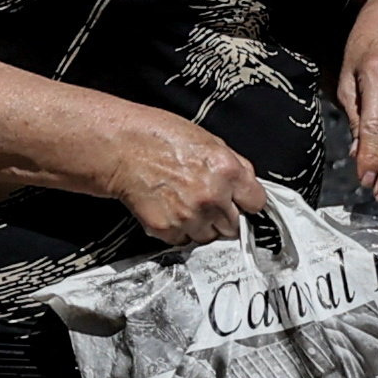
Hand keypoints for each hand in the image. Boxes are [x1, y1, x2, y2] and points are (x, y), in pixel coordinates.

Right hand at [105, 112, 270, 247]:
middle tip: (207, 202)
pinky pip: (184, 240)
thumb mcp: (207, 139)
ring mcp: (190, 216)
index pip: (256, 203)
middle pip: (234, 225)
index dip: (246, 202)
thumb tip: (246, 183)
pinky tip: (170, 209)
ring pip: (210, 237)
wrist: (120, 148)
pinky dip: (178, 230)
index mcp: (227, 170)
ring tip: (185, 205)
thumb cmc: (158, 137)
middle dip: (224, 216)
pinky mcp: (168, 229)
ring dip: (202, 226)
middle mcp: (213, 196)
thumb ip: (232, 164)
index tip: (239, 202)